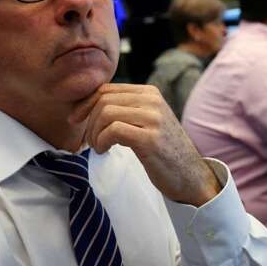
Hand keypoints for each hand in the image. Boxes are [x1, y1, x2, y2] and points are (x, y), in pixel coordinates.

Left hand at [69, 83, 220, 206]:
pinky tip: (105, 151)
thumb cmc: (163, 151)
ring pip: (105, 113)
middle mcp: (152, 100)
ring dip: (94, 133)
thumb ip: (126, 108)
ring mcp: (153, 118)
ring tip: (99, 147)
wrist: (191, 176)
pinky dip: (101, 141)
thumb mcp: (146, 121)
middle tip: (89, 140)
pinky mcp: (150, 138)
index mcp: (149, 93)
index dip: (86, 104)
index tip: (76, 120)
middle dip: (89, 121)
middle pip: (103, 100)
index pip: (107, 89)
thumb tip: (89, 104)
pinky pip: (113, 130)